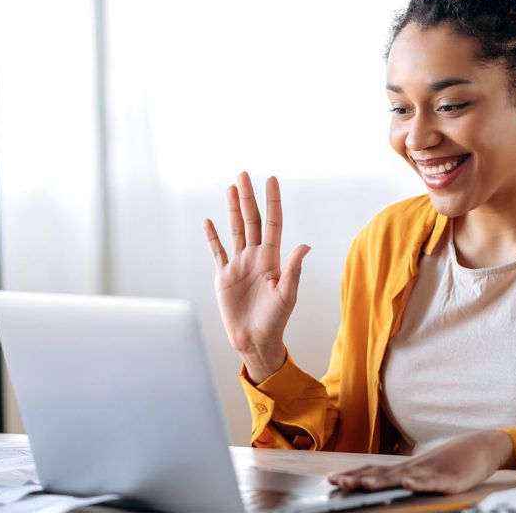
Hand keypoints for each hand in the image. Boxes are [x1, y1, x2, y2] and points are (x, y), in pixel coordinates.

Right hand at [203, 172, 310, 382]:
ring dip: (233, 209)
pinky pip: (217, 251)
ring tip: (231, 188)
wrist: (255, 340)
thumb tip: (305, 245)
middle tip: (244, 174)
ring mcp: (239, 265)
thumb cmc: (275, 321)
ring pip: (235, 230)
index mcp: (272, 259)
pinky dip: (212, 236)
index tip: (271, 180)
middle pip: (251, 220)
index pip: (272, 223)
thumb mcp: (287, 295)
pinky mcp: (224, 276)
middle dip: (248, 197)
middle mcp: (255, 257)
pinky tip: (209, 221)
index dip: (272, 202)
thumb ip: (293, 270)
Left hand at [327, 430, 515, 493]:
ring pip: (403, 477)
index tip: (331, 480)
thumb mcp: (422, 471)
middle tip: (337, 483)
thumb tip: (379, 484)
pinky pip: (434, 482)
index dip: (353, 475)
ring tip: (365, 484)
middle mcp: (413, 468)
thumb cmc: (449, 461)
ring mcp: (431, 472)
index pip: (373, 471)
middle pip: (381, 474)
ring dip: (383, 480)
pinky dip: (420, 483)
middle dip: (358, 479)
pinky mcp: (450, 478)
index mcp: (405, 468)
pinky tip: (409, 484)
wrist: (481, 447)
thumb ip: (403, 478)